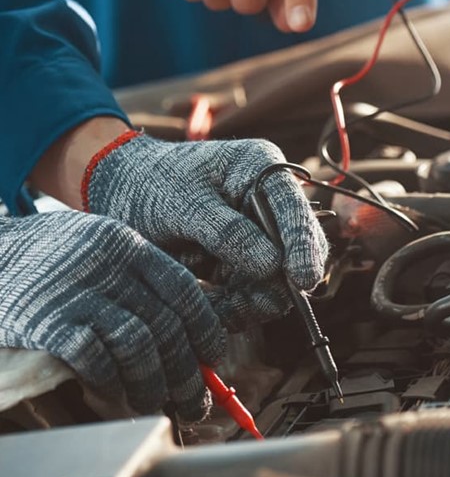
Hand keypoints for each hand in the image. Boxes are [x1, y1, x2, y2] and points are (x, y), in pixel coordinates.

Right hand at [0, 210, 224, 420]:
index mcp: (127, 244)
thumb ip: (136, 278)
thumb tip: (186, 329)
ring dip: (152, 383)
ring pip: (138, 345)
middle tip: (194, 402)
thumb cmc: (49, 256)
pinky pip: (95, 359)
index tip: (214, 358)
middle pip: (166, 324)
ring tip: (152, 402)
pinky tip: (113, 392)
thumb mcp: (99, 246)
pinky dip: (111, 381)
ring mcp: (78, 292)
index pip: (183, 288)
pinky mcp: (47, 322)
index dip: (205, 328)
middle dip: (186, 372)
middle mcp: (109, 265)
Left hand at [84, 133, 328, 292]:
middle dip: (275, 283)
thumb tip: (272, 265)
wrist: (118, 196)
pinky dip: (234, 307)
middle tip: (243, 305)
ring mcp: (256, 234)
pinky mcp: (241, 262)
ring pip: (276, 280)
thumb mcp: (183, 203)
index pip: (295, 208)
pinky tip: (209, 305)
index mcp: (261, 169)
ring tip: (217, 306)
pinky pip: (251, 294)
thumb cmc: (148, 184)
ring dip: (251, 301)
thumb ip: (227, 232)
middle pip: (295, 251)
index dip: (304, 244)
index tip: (303, 280)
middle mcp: (267, 202)